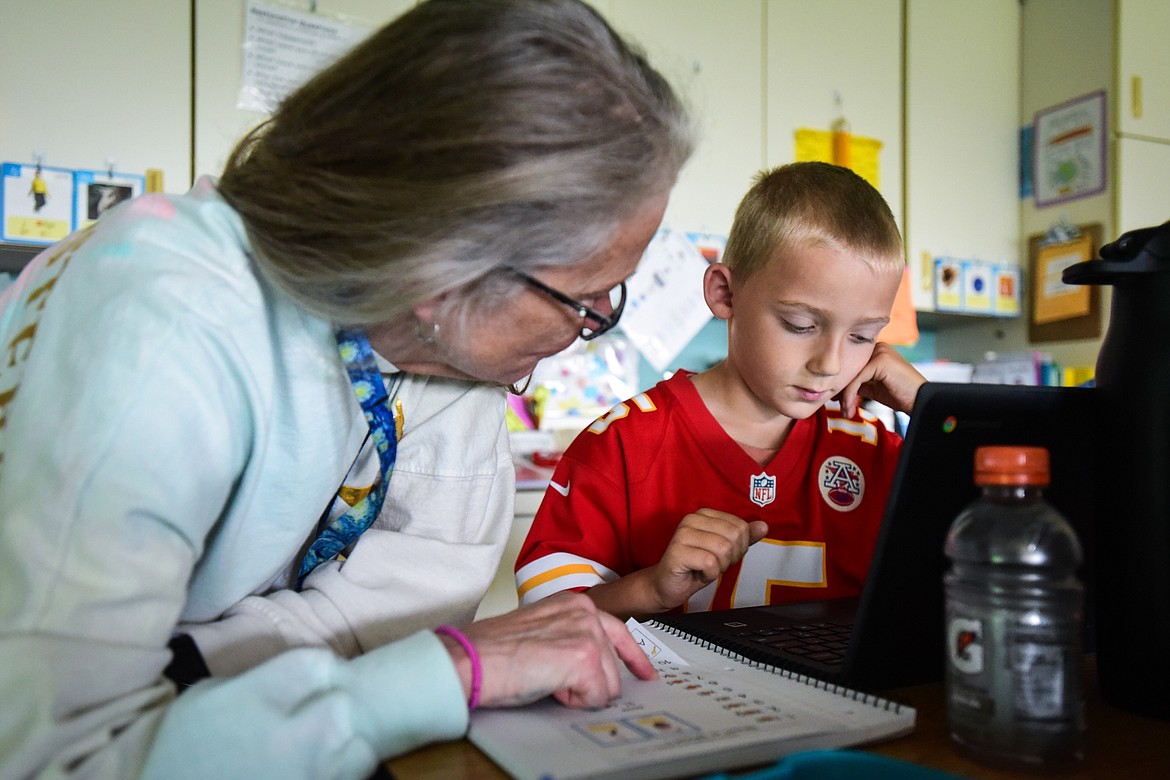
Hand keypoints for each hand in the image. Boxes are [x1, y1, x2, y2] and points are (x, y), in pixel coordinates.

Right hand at [443, 592, 656, 709]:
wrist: (470, 659)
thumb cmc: (492, 650)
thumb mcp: (540, 630)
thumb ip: (568, 636)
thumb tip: (591, 665)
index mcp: (574, 603)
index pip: (618, 631)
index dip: (634, 658)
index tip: (646, 674)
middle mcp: (586, 611)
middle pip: (613, 667)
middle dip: (588, 684)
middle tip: (553, 680)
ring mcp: (587, 633)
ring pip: (607, 686)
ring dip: (577, 692)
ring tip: (544, 678)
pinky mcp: (584, 658)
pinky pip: (595, 697)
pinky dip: (572, 701)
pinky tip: (547, 685)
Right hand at [645, 509, 768, 611]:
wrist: (668, 585)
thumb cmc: (695, 566)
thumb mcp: (725, 551)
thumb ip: (743, 537)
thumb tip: (763, 526)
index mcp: (704, 514)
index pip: (740, 526)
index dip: (739, 547)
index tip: (722, 554)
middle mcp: (692, 519)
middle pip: (734, 536)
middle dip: (730, 557)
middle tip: (714, 563)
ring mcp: (683, 534)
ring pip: (723, 549)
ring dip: (719, 566)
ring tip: (705, 567)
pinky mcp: (677, 551)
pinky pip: (710, 562)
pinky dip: (709, 574)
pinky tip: (698, 572)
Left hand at [836, 342, 925, 417]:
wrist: (921, 401)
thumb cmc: (901, 395)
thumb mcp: (874, 388)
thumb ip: (858, 384)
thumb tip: (837, 389)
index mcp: (876, 351)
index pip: (852, 366)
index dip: (842, 383)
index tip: (836, 399)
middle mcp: (877, 347)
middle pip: (850, 369)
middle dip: (842, 389)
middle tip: (839, 407)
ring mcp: (880, 352)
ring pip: (852, 374)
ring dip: (845, 396)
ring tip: (846, 411)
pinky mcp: (880, 360)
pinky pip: (857, 379)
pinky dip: (850, 395)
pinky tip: (850, 407)